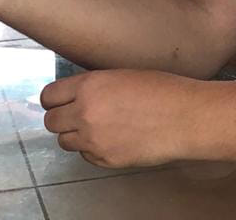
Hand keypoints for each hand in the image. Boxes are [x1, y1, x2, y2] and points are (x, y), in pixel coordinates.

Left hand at [40, 69, 197, 168]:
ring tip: (98, 128)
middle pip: (51, 121)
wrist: (185, 116)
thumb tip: (79, 95)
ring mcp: (94, 139)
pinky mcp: (105, 159)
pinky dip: (93, 149)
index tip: (58, 102)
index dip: (53, 99)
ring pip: (65, 142)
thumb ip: (96, 86)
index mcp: (90, 85)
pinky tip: (114, 139)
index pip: (49, 96)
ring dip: (76, 135)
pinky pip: (86, 155)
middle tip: (77, 116)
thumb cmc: (164, 90)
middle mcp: (85, 112)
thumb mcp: (124, 75)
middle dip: (62, 119)